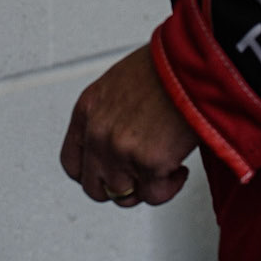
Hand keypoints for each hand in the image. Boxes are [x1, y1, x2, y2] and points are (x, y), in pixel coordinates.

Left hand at [59, 45, 197, 207]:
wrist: (188, 63)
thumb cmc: (162, 65)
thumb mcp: (119, 83)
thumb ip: (108, 115)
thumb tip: (117, 138)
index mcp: (87, 110)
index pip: (72, 163)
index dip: (92, 175)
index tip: (108, 174)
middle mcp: (98, 134)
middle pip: (94, 188)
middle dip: (119, 186)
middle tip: (139, 176)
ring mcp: (120, 152)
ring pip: (123, 196)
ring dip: (144, 187)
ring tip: (162, 168)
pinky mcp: (149, 164)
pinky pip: (154, 196)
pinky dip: (169, 187)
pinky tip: (178, 168)